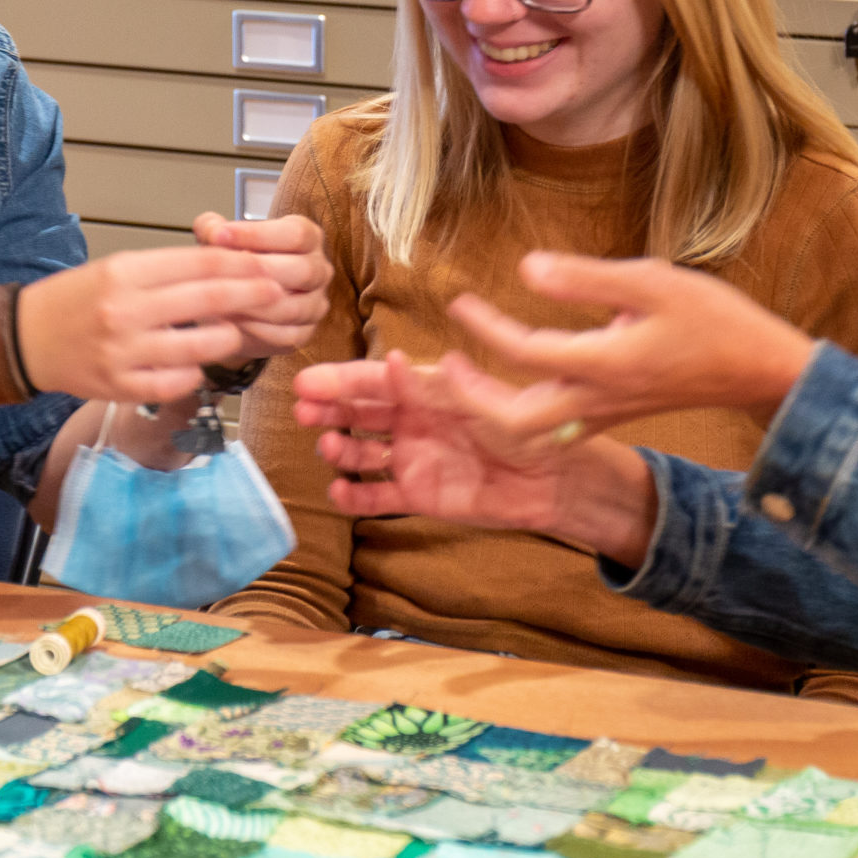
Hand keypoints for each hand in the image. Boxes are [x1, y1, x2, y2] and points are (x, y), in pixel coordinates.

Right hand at [16, 246, 280, 405]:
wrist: (23, 340)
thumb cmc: (75, 300)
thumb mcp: (115, 269)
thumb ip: (166, 270)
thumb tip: (227, 268)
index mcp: (125, 273)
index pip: (199, 263)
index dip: (241, 264)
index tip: (267, 266)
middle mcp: (126, 311)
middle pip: (208, 299)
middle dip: (252, 295)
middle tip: (277, 294)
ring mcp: (124, 352)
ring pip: (202, 347)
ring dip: (228, 338)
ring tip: (234, 331)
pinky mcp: (121, 387)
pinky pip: (179, 383)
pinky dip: (195, 373)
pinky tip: (195, 364)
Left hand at [195, 211, 330, 359]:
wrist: (239, 302)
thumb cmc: (235, 262)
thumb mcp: (221, 238)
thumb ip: (213, 228)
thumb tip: (212, 231)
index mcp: (308, 237)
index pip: (295, 233)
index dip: (257, 234)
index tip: (219, 236)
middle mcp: (318, 270)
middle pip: (303, 271)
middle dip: (258, 271)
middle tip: (222, 272)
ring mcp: (315, 304)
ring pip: (293, 307)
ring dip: (255, 304)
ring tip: (222, 298)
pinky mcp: (304, 333)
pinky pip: (285, 335)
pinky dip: (255, 330)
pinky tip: (230, 320)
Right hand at [296, 352, 660, 559]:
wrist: (554, 480)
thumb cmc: (527, 431)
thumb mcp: (485, 403)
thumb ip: (437, 388)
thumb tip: (395, 361)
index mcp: (427, 391)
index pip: (375, 381)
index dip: (340, 381)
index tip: (307, 382)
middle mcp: (413, 422)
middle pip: (358, 413)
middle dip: (328, 410)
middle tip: (303, 411)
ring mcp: (412, 458)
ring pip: (360, 453)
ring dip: (339, 449)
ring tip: (329, 448)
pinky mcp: (418, 495)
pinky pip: (376, 496)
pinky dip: (353, 495)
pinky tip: (338, 492)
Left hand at [446, 252, 817, 433]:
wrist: (760, 369)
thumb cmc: (714, 320)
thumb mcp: (653, 282)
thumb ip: (586, 278)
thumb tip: (526, 268)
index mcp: (603, 364)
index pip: (524, 353)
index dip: (484, 328)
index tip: (458, 301)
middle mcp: (597, 398)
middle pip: (513, 419)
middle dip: (472, 397)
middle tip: (445, 366)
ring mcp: (607, 413)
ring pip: (533, 430)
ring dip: (493, 409)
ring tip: (471, 377)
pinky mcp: (617, 413)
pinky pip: (556, 427)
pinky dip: (524, 413)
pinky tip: (519, 389)